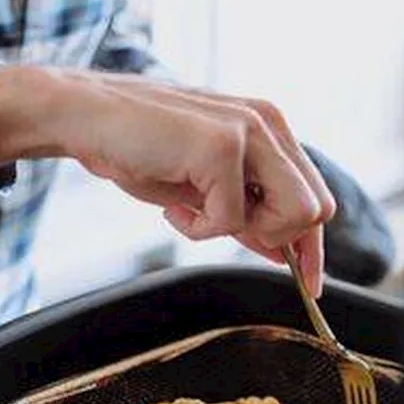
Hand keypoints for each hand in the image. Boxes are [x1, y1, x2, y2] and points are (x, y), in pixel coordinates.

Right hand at [0, 67, 334, 296]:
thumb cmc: (138, 149)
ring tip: (196, 212)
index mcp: (269, 127)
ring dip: (242, 230)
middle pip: (316, 210)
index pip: (315, 195)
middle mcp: (269, 122)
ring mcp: (250, 130)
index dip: (312, 247)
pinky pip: (232, 219)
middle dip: (274, 238)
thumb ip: (247, 211)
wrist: (87, 119)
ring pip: (292, 214)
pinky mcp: (222, 146)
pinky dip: (198, 228)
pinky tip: (174, 205)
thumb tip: (282, 251)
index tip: (308, 284)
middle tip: (222, 227)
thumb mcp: (203, 187)